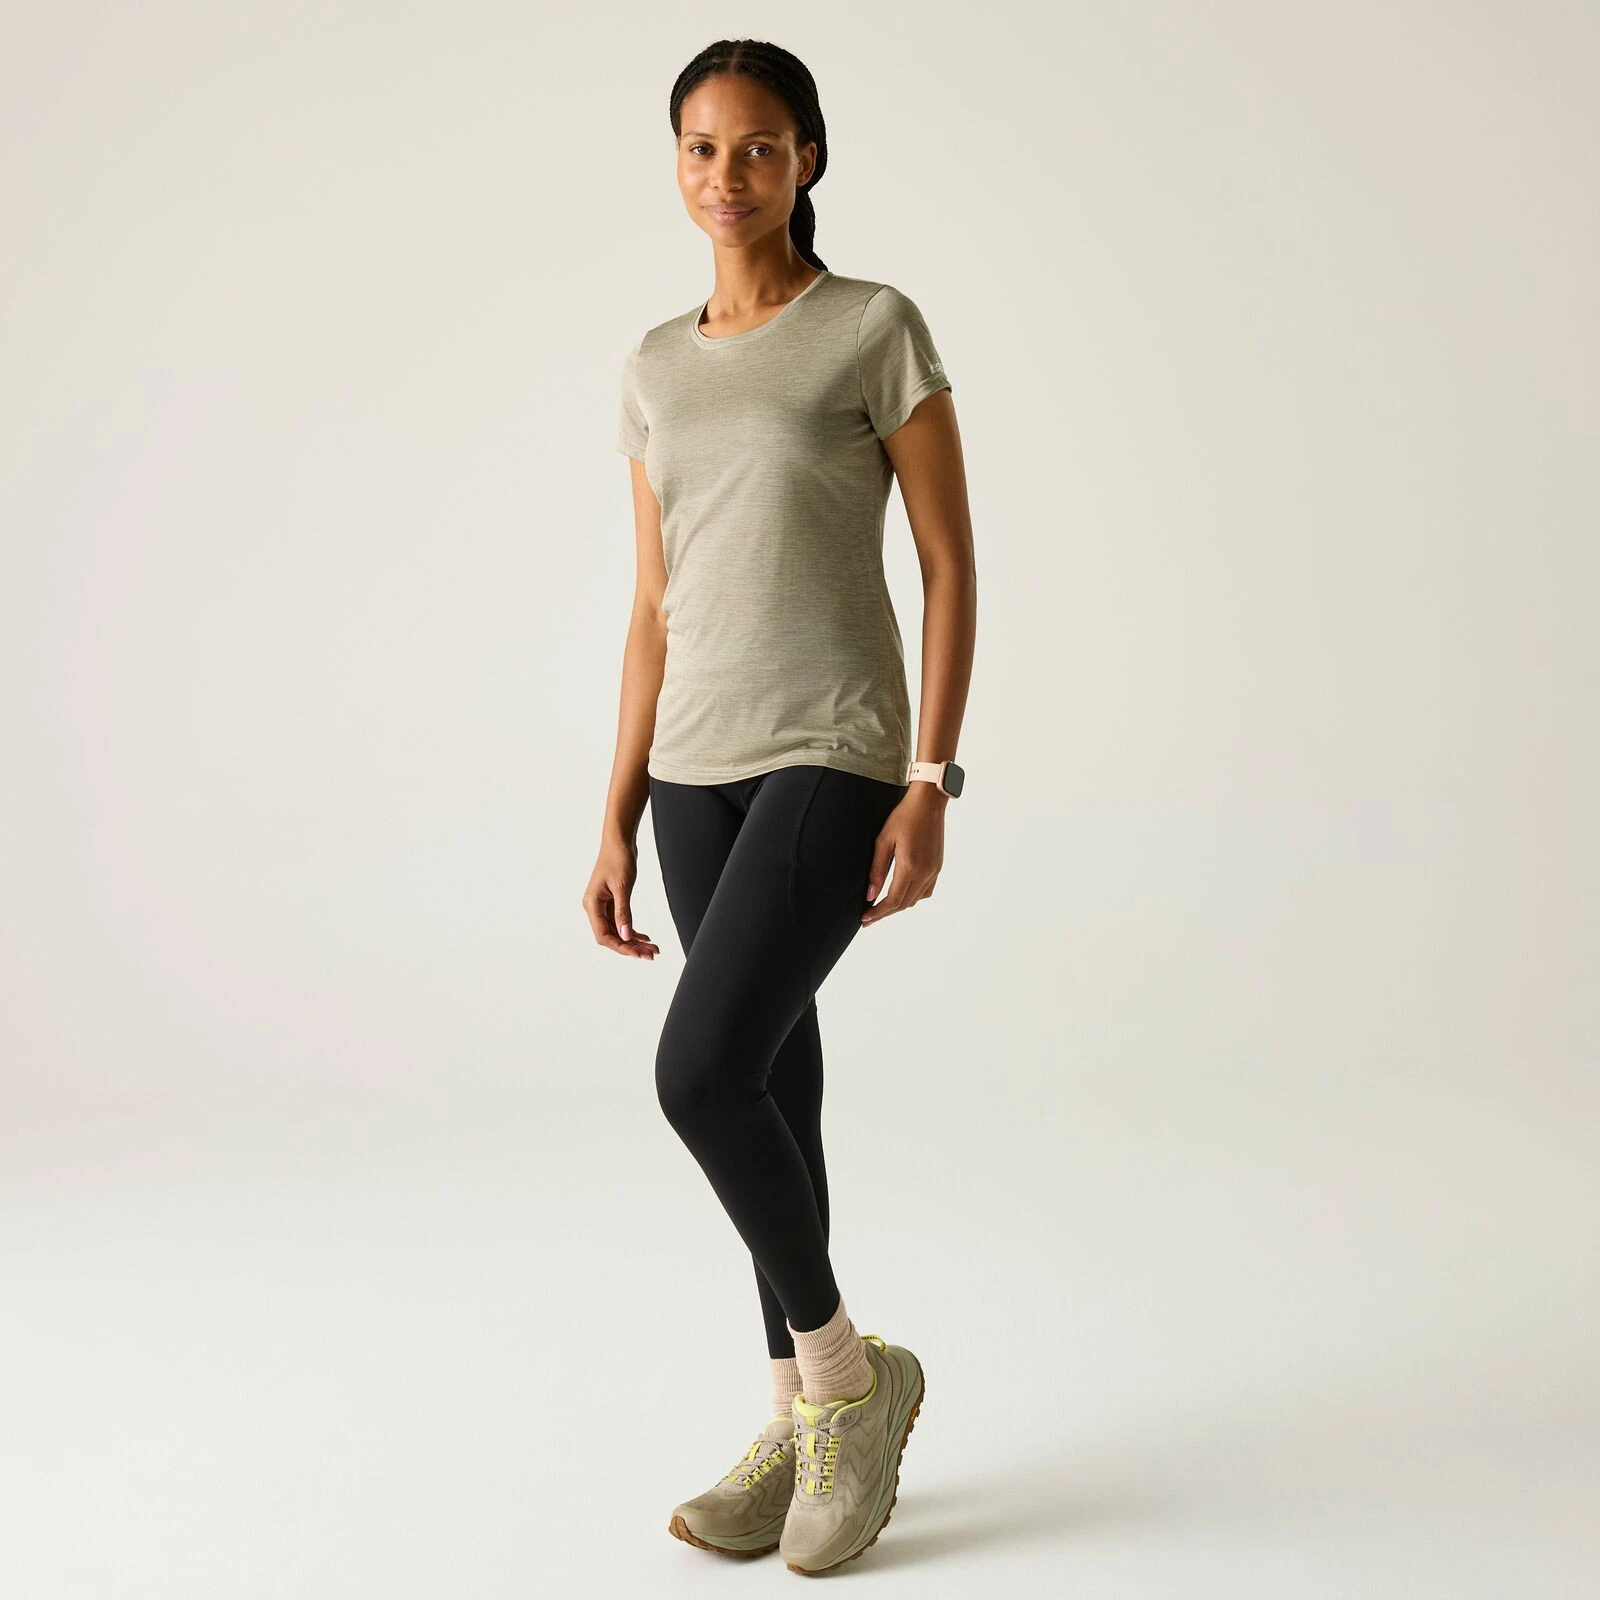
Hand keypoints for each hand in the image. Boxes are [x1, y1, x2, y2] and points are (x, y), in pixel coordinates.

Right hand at [582, 839, 660, 958]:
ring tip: (653, 948)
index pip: (603, 935)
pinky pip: (620, 922)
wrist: (619, 842)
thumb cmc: (618, 859)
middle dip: (631, 947)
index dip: (621, 947)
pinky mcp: (611, 902)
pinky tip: (645, 936)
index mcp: (592, 904)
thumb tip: (626, 936)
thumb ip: (623, 912)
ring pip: (618, 931)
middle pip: (612, 936)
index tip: (638, 954)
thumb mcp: (622, 887)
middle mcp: (594, 907)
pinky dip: (633, 930)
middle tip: (651, 954)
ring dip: (634, 941)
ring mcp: (602, 905)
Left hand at [861, 785, 945, 925]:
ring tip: (881, 908)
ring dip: (898, 906)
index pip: (893, 900)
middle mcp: (925, 872)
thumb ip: (877, 870)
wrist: (928, 804)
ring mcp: (934, 871)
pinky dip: (912, 897)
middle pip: (904, 904)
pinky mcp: (937, 867)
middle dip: (885, 913)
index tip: (865, 919)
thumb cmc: (904, 817)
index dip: (878, 912)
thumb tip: (870, 894)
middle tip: (868, 919)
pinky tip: (901, 895)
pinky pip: (925, 891)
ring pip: (915, 900)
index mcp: (910, 866)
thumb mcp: (883, 841)